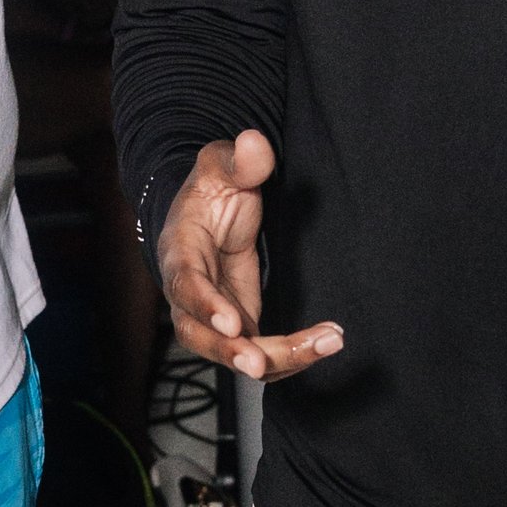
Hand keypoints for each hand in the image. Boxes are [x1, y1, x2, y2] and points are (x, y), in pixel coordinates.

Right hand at [158, 132, 344, 383]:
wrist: (210, 214)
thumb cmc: (212, 190)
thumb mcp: (221, 165)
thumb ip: (239, 159)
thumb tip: (254, 142)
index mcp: (179, 252)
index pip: (184, 284)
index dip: (204, 305)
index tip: (232, 322)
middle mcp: (189, 294)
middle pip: (200, 335)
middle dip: (231, 353)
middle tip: (263, 365)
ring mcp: (213, 316)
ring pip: (235, 352)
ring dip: (277, 358)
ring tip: (324, 343)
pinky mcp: (239, 326)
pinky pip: (262, 352)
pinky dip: (292, 355)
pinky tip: (327, 341)